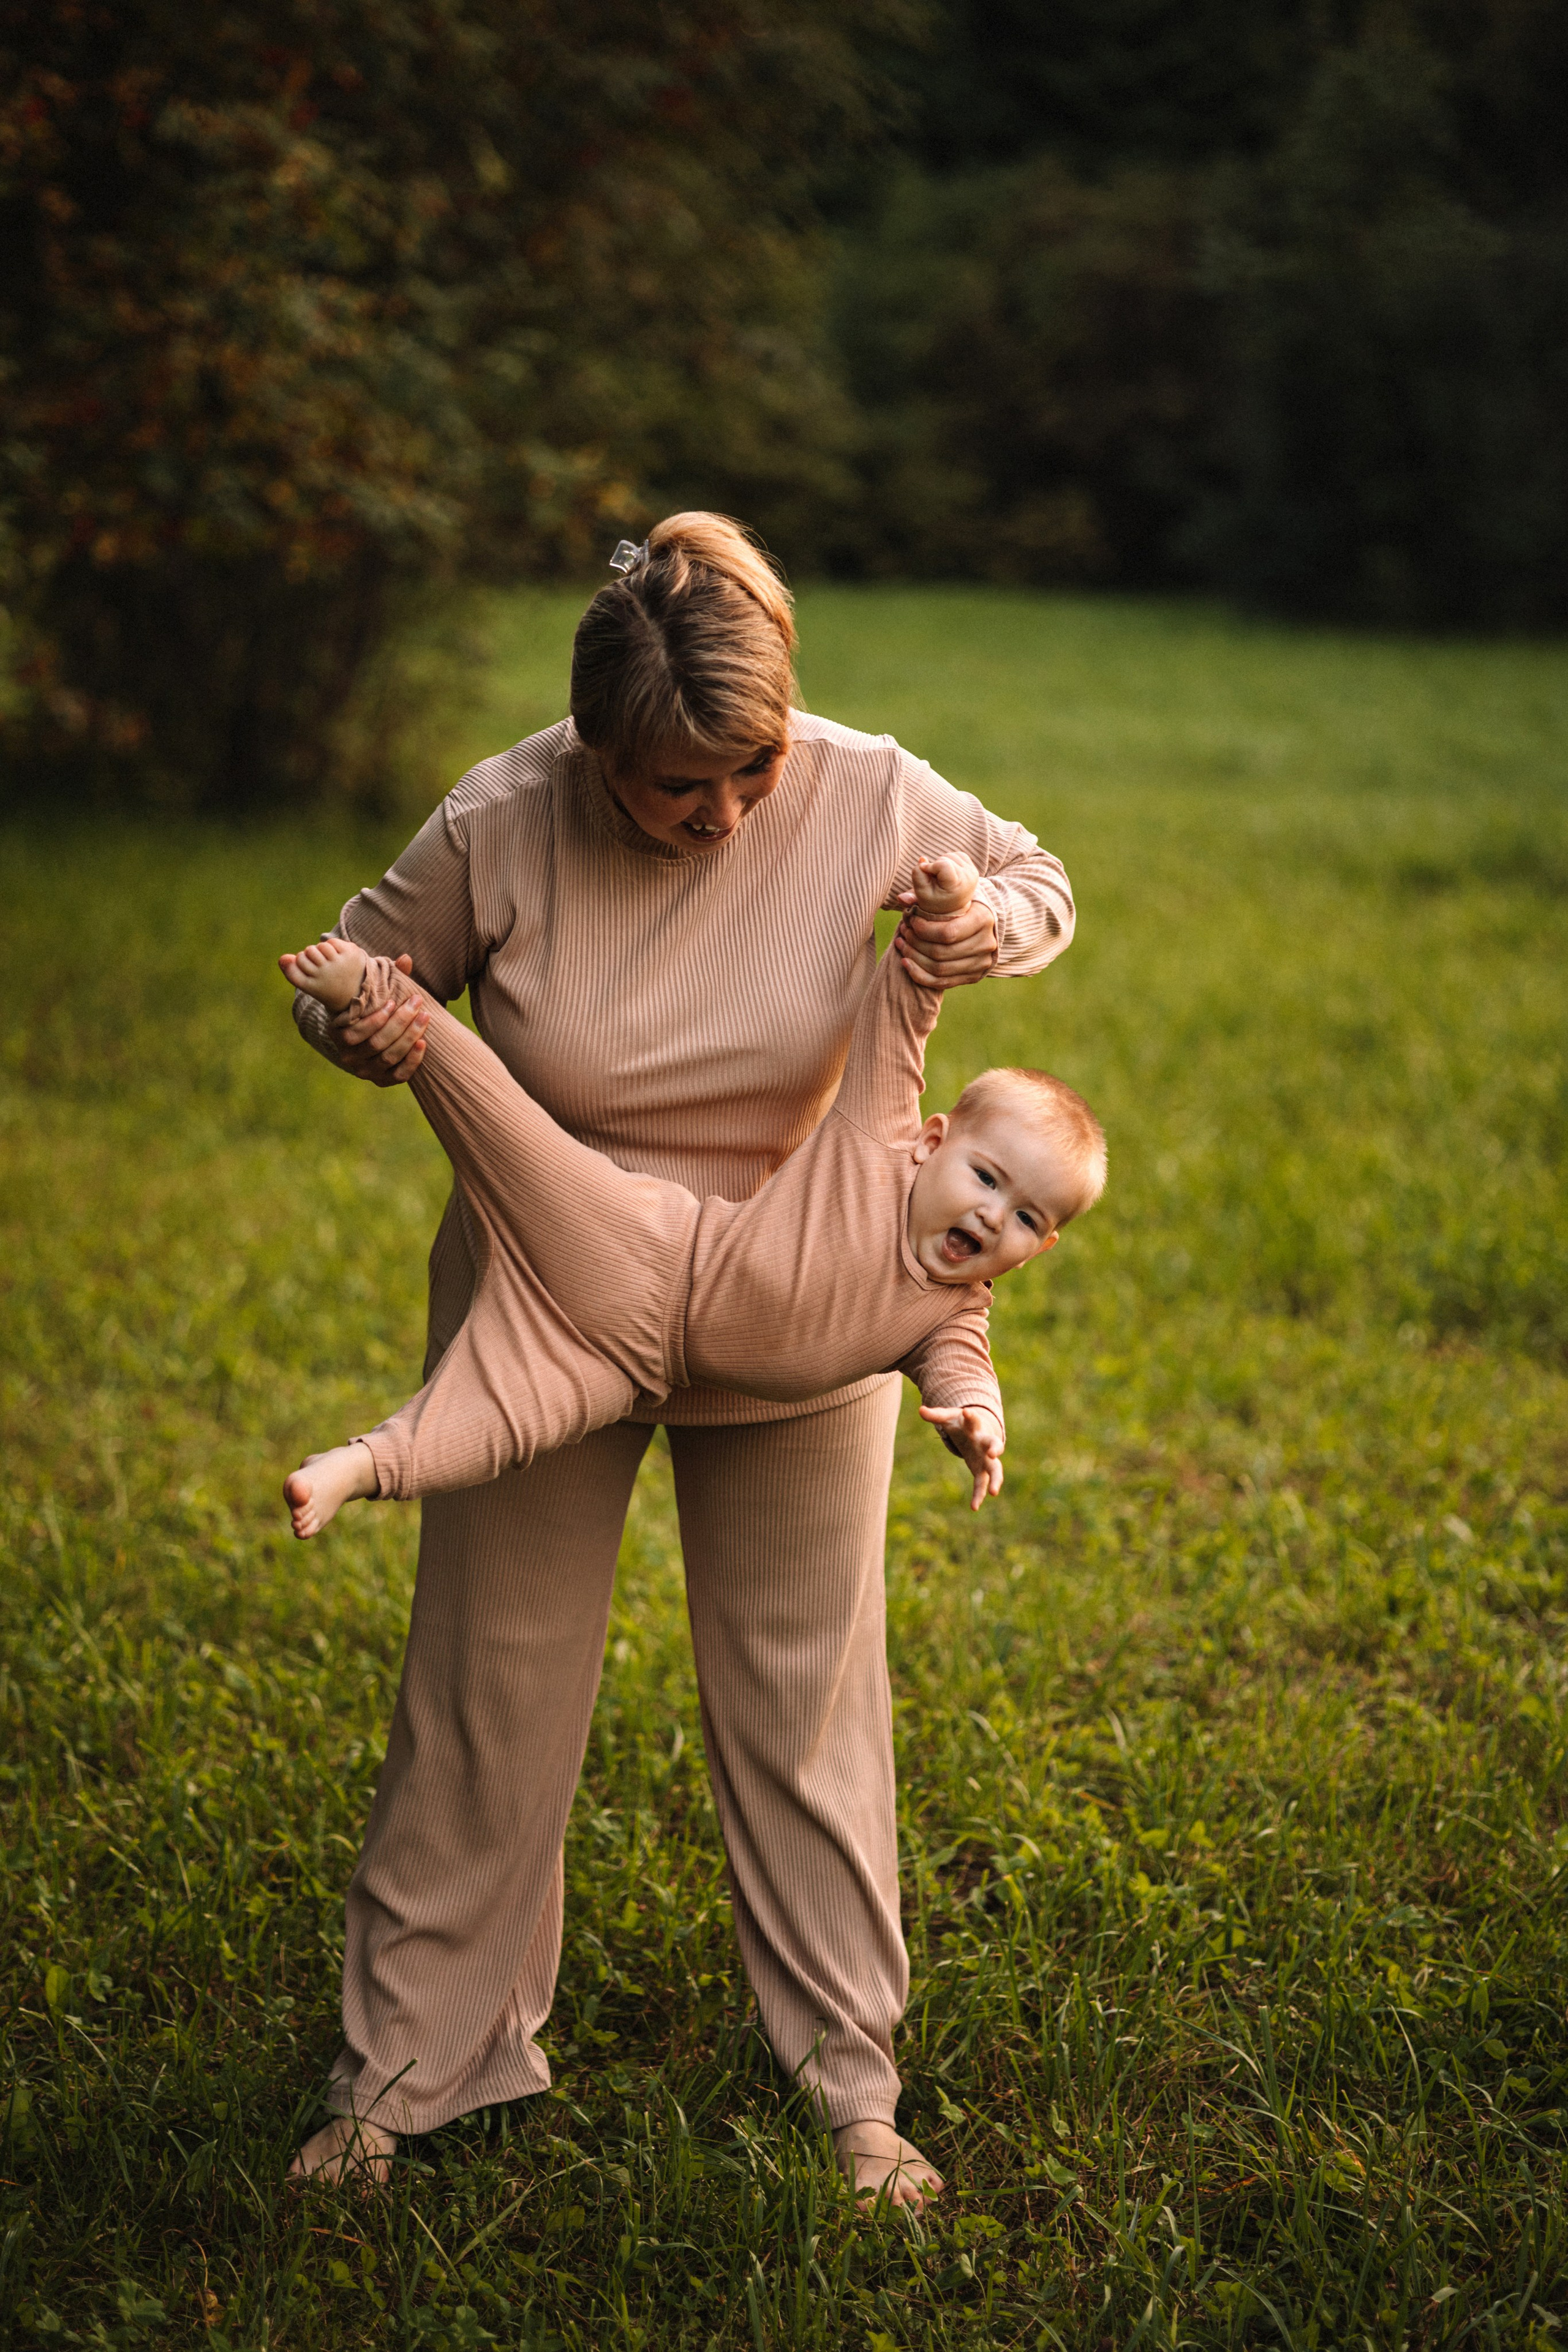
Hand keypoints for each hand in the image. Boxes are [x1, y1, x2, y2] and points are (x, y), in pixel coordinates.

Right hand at [332, 953, 428, 1084]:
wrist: (368, 1036)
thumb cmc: (370, 1008)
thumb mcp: (371, 992)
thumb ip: (387, 975)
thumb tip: (406, 959)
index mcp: (339, 1034)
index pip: (357, 1032)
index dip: (377, 1018)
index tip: (393, 1001)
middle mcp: (348, 1056)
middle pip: (377, 1044)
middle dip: (400, 1022)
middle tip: (417, 1003)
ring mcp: (365, 1071)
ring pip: (389, 1057)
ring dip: (410, 1036)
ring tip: (424, 1017)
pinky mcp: (381, 1081)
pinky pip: (399, 1075)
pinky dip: (413, 1060)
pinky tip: (423, 1043)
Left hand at [893, 856, 995, 988]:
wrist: (986, 922)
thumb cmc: (964, 905)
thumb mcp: (952, 896)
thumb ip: (926, 896)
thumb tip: (902, 899)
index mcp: (983, 919)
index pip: (948, 933)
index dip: (924, 930)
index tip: (911, 921)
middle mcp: (986, 944)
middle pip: (942, 953)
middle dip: (915, 943)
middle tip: (903, 933)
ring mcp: (982, 963)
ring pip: (940, 969)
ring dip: (914, 959)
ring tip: (902, 945)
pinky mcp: (974, 976)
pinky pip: (942, 983)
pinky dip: (920, 975)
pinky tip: (906, 962)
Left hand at [919, 1403, 1004, 1509]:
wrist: (976, 1430)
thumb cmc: (961, 1423)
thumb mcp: (948, 1417)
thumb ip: (936, 1415)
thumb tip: (920, 1409)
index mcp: (975, 1426)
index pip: (974, 1420)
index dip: (971, 1417)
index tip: (967, 1413)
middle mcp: (984, 1442)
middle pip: (994, 1445)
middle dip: (995, 1449)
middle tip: (994, 1454)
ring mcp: (985, 1458)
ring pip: (995, 1469)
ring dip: (995, 1480)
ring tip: (993, 1492)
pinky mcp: (981, 1470)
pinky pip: (982, 1484)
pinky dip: (978, 1495)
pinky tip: (973, 1507)